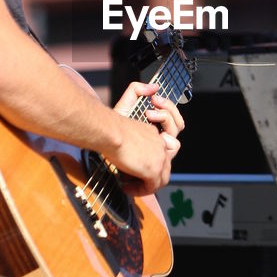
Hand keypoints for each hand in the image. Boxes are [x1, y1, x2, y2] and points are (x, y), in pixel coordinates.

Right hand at [110, 81, 183, 195]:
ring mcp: (159, 157)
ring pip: (163, 177)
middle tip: (135, 177)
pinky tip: (127, 187)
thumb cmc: (111, 122)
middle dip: (153, 173)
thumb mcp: (126, 103)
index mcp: (154, 133)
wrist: (109, 131)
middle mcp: (160, 145)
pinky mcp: (154, 170)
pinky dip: (141, 190)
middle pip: (167, 164)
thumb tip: (153, 86)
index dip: (156, 156)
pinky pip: (152, 186)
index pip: (167, 146)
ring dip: (148, 184)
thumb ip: (137, 91)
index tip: (139, 162)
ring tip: (132, 185)